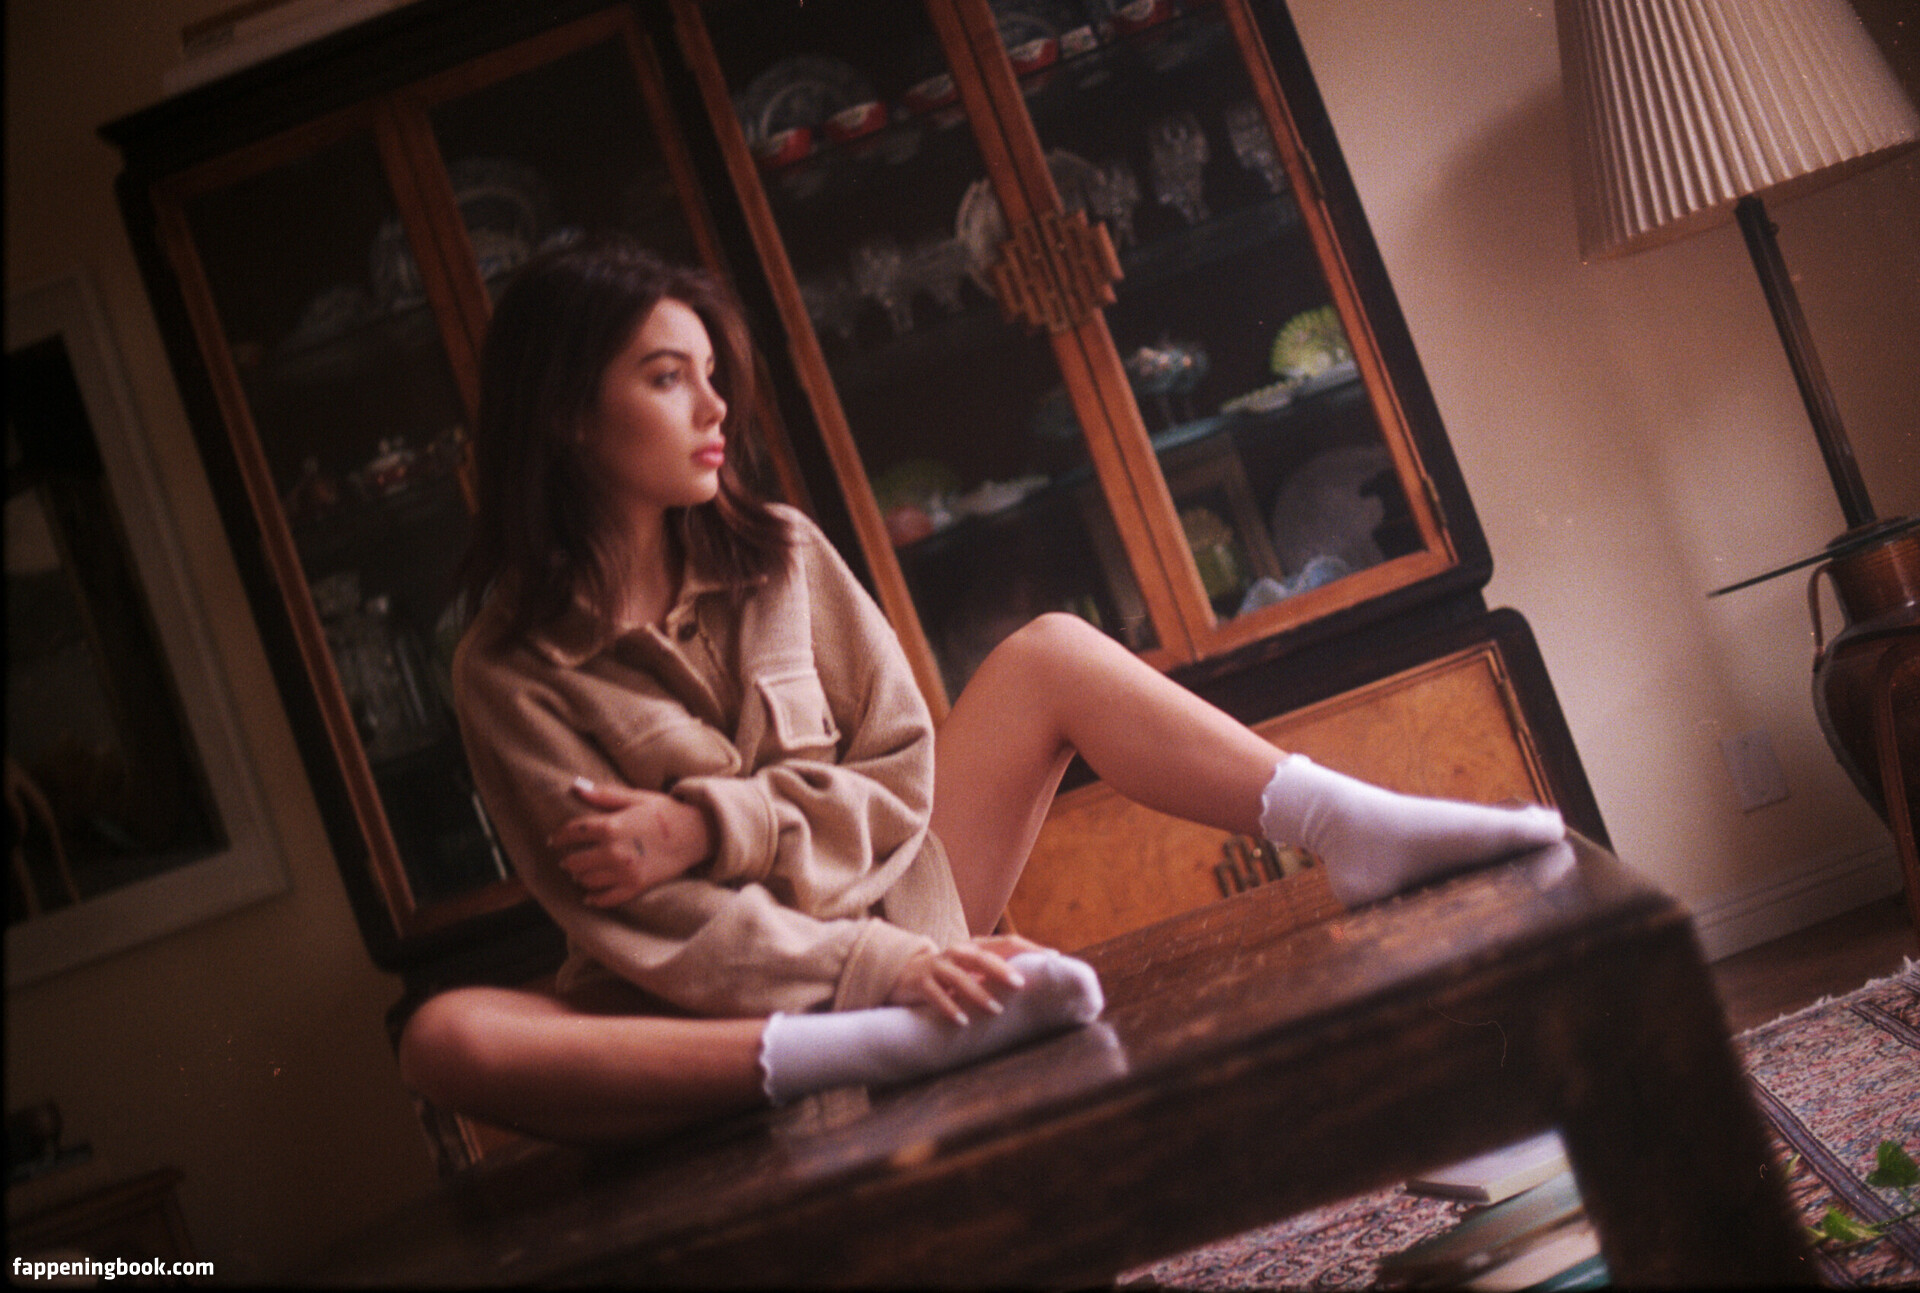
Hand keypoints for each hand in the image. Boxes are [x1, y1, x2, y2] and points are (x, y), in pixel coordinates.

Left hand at [546, 777, 712, 906]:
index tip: (555, 839)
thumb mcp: (636, 797)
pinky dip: (594, 898)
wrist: (697, 833)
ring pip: (587, 880)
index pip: (573, 832)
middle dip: (567, 860)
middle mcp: (614, 852)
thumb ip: (604, 795)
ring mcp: (624, 872)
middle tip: (566, 858)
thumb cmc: (666, 812)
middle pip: (575, 861)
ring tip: (579, 873)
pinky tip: (589, 895)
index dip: (560, 836)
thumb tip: (576, 787)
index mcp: (611, 826)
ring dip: (579, 877)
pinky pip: (607, 898)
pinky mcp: (636, 886)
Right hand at [887, 933, 1046, 1024]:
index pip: (1007, 942)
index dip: (1030, 948)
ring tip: (996, 1010)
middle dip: (1002, 970)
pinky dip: (949, 1007)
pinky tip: (962, 1021)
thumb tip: (1037, 983)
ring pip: (959, 977)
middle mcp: (958, 952)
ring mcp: (938, 967)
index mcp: (976, 946)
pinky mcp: (921, 983)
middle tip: (1021, 984)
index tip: (1053, 959)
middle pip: (982, 957)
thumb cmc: (951, 974)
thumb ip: (998, 973)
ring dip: (978, 993)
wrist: (905, 974)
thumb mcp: (974, 969)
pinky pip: (935, 995)